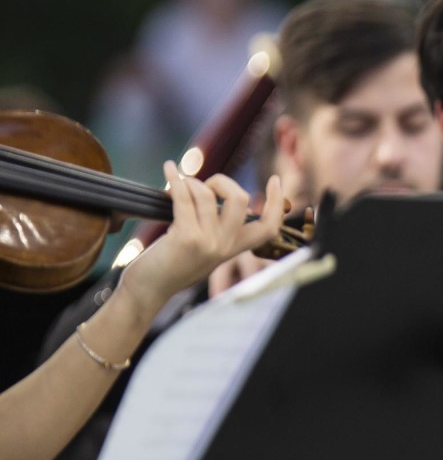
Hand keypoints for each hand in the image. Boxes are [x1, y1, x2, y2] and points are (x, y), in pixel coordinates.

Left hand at [120, 164, 286, 314]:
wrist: (148, 290)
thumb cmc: (170, 266)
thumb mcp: (203, 250)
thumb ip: (216, 229)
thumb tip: (211, 192)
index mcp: (234, 249)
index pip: (269, 227)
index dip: (277, 202)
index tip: (275, 181)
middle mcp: (225, 246)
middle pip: (240, 200)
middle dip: (222, 181)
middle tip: (203, 185)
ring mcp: (207, 242)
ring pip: (207, 195)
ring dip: (190, 182)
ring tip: (177, 185)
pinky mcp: (185, 238)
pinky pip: (184, 198)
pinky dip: (175, 179)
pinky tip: (169, 169)